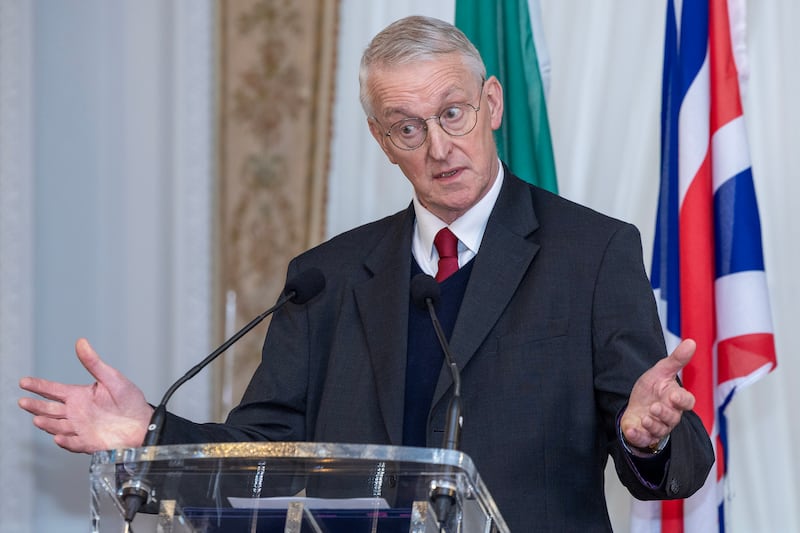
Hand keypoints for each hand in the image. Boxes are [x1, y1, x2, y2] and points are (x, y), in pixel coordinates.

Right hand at [18, 338, 152, 453]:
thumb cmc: (130, 401)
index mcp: (80, 396)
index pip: (53, 390)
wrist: (143, 424)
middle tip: (24, 401)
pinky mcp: (88, 442)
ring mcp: (81, 428)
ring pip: (58, 426)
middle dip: (36, 405)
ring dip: (48, 424)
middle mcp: (76, 412)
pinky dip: (66, 441)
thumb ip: (94, 363)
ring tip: (39, 419)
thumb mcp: (112, 378)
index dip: (38, 386)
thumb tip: (82, 343)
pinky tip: (59, 437)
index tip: (24, 382)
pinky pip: (74, 443)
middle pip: (50, 410)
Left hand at [620, 339, 697, 448]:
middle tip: (655, 407)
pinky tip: (631, 429)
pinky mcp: (644, 435)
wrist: (635, 406)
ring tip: (645, 417)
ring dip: (653, 424)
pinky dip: (637, 435)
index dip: (682, 400)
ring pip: (660, 430)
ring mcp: (657, 427)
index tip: (673, 395)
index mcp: (676, 400)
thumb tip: (691, 342)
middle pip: (673, 418)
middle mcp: (670, 416)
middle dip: (665, 414)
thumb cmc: (651, 390)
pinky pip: (644, 439)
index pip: (687, 402)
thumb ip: (676, 359)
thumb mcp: (661, 372)